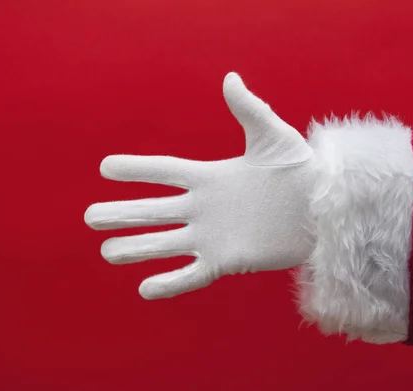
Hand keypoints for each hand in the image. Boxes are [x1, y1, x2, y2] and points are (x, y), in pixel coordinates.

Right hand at [84, 72, 314, 299]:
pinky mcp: (227, 261)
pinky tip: (144, 290)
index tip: (105, 167)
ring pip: (165, 244)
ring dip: (136, 248)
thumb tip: (230, 78)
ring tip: (106, 252)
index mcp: (211, 177)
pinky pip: (192, 274)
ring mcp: (214, 236)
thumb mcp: (273, 136)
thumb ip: (249, 110)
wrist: (323, 209)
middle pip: (154, 211)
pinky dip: (170, 283)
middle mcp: (205, 208)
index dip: (136, 169)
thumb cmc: (300, 170)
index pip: (165, 171)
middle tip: (89, 218)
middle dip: (122, 214)